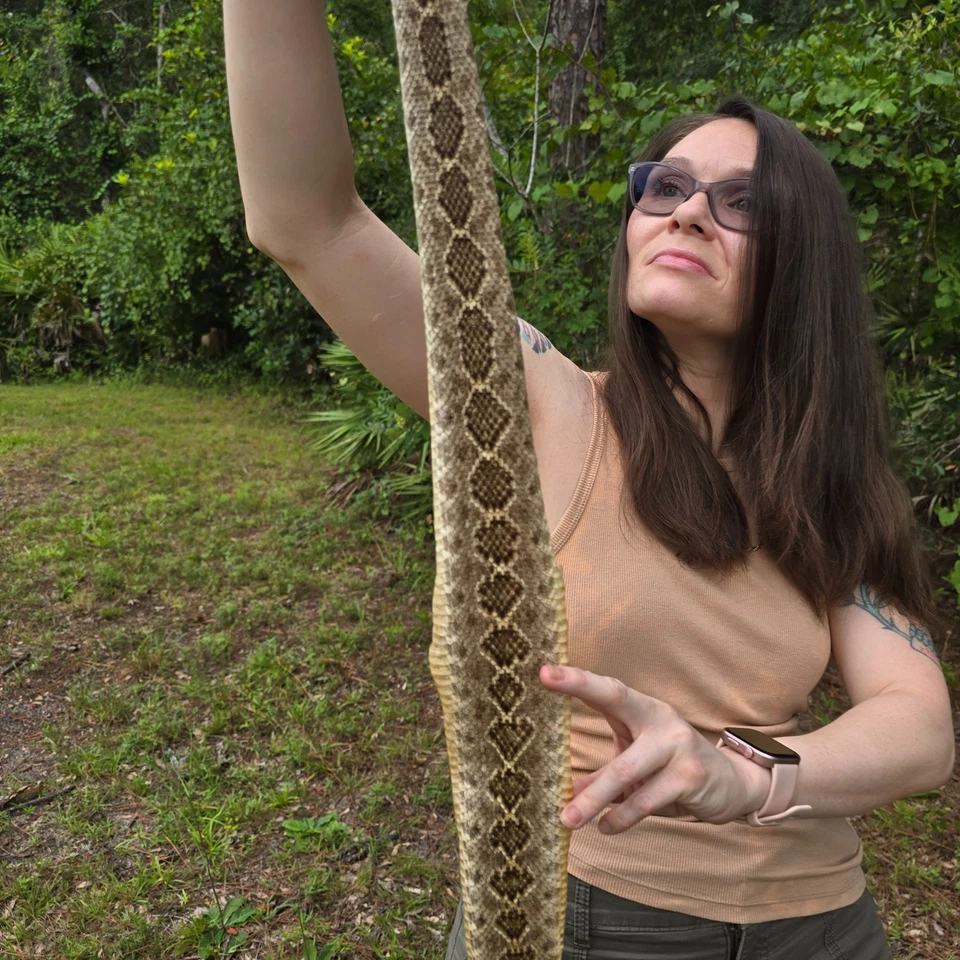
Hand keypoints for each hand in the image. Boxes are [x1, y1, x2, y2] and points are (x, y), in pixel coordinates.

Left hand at [538, 664, 770, 833]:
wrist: (731, 782)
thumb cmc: (671, 766)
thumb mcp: (635, 762)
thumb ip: (603, 773)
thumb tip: (569, 790)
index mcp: (644, 709)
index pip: (607, 688)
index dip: (576, 679)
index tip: (544, 672)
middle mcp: (661, 719)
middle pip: (615, 713)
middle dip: (577, 700)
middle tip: (542, 701)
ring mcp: (678, 745)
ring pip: (625, 772)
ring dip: (594, 800)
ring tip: (569, 820)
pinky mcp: (690, 776)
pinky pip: (646, 799)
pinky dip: (622, 816)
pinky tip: (607, 826)